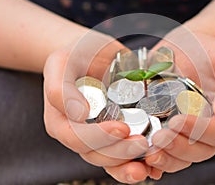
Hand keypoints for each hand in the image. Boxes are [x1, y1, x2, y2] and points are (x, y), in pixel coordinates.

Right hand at [43, 30, 160, 183]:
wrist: (91, 53)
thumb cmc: (75, 55)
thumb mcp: (62, 63)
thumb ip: (61, 89)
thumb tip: (79, 115)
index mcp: (60, 121)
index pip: (76, 138)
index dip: (99, 137)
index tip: (121, 128)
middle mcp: (78, 133)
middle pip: (96, 154)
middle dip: (120, 152)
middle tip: (143, 143)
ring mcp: (98, 134)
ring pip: (111, 159)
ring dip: (131, 161)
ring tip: (150, 155)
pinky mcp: (115, 132)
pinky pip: (124, 153)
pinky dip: (139, 159)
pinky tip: (153, 161)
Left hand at [145, 26, 214, 172]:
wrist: (187, 47)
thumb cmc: (210, 52)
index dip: (199, 130)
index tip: (177, 120)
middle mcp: (212, 131)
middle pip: (200, 151)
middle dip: (179, 147)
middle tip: (159, 137)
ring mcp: (190, 133)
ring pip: (183, 157)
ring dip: (166, 158)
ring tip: (149, 152)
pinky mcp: (172, 131)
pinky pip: (167, 152)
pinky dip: (157, 161)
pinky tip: (144, 160)